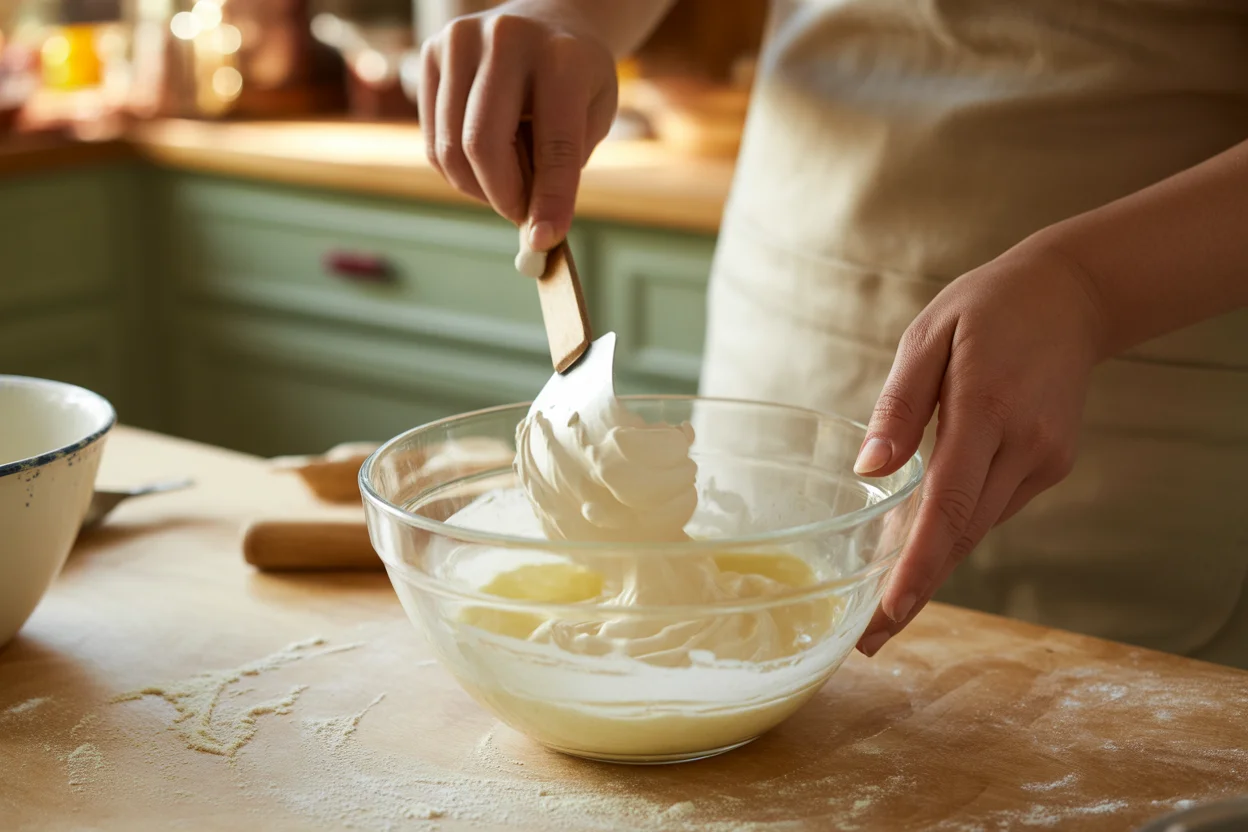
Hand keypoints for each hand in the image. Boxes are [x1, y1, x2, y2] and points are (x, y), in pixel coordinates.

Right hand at [417, 5, 617, 249]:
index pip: (554, 146)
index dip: (551, 200)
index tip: (544, 241)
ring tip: (510, 178)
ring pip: (450, 148)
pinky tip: (486, 157)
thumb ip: (563, 172)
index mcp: (562, 58)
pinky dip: (458, 168)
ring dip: (479, 186)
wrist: (548, 21)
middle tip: (521, 216)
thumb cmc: (576, 81)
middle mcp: (507, 40)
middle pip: (482, 145)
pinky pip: (432, 140)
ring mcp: (460, 41)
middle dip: (502, 196)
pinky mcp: (430, 53)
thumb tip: (534, 236)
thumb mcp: (591, 120)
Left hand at [854, 240, 1107, 656]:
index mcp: (987, 410)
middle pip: (962, 534)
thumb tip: (867, 471)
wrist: (1072, 297)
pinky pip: (992, 507)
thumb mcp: (929, 338)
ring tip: (882, 605)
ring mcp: (1044, 460)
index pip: (948, 506)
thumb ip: (899, 406)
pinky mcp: (1049, 464)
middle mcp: (1025, 446)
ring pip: (978, 527)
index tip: (889, 614)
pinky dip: (956, 528)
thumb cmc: (986, 310)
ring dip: (932, 564)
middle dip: (915, 589)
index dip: (918, 566)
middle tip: (869, 640)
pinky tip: (922, 542)